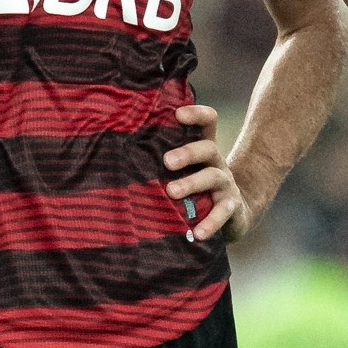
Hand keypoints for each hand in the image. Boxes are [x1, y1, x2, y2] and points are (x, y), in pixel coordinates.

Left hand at [163, 103, 250, 242]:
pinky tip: (198, 233)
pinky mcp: (231, 207)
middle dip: (187, 153)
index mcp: (203, 150)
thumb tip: (114, 158)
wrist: (233, 216)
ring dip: (192, 183)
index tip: (178, 114)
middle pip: (208, 148)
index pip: (207, 123)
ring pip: (213, 176)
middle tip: (167, 162)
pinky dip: (210, 222)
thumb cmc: (194, 190)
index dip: (196, 114)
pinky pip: (223, 212)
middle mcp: (216, 163)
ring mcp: (225, 184)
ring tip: (172, 192)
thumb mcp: (183, 173)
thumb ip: (159, 164)